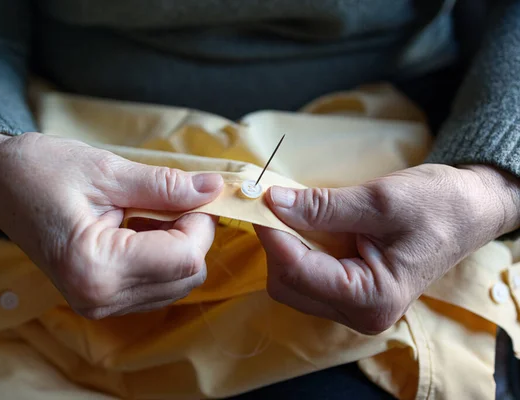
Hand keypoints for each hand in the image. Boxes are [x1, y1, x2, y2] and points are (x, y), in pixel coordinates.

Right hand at [0, 132, 223, 317]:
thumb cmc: (42, 171)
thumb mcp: (106, 170)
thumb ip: (165, 185)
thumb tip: (215, 188)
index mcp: (96, 266)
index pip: (185, 257)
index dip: (202, 221)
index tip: (197, 192)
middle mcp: (98, 297)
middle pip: (187, 276)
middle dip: (193, 234)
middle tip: (173, 198)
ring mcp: (98, 304)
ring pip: (177, 285)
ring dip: (178, 247)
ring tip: (149, 212)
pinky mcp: (100, 301)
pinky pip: (156, 287)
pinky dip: (162, 258)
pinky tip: (141, 229)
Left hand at [255, 164, 519, 333]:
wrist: (468, 211)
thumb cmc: (438, 205)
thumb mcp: (380, 200)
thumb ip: (323, 207)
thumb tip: (271, 201)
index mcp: (372, 299)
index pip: (298, 272)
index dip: (271, 234)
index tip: (258, 199)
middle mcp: (359, 314)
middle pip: (287, 285)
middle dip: (275, 242)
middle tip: (274, 202)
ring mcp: (353, 307)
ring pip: (291, 283)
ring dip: (284, 245)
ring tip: (295, 210)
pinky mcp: (349, 292)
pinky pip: (306, 276)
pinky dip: (296, 248)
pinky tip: (306, 223)